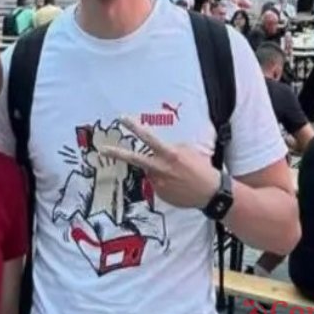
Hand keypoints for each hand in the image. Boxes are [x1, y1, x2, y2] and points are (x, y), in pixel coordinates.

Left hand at [99, 117, 219, 208]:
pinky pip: (156, 183)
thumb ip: (170, 149)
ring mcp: (158, 183)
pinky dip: (164, 181)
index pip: (148, 137)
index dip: (134, 127)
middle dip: (118, 153)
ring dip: (156, 170)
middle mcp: (160, 169)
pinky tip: (177, 184)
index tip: (122, 119)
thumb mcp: (188, 151)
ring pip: (149, 171)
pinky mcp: (159, 194)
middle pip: (134, 159)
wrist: (211, 193)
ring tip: (176, 175)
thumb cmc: (202, 168)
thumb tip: (159, 150)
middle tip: (103, 149)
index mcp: (169, 155)